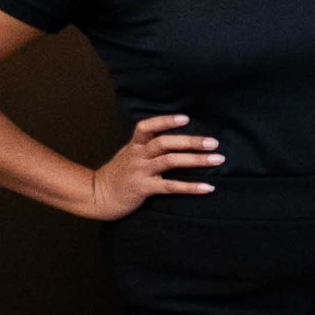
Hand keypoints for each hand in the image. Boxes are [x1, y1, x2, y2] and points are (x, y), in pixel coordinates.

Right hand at [82, 114, 219, 217]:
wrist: (96, 196)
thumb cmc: (118, 174)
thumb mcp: (128, 155)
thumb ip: (146, 146)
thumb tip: (174, 138)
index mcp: (134, 146)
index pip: (146, 127)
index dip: (165, 121)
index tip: (186, 118)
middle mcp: (137, 156)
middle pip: (164, 143)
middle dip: (190, 141)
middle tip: (214, 142)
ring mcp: (139, 172)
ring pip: (170, 161)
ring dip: (196, 160)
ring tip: (217, 159)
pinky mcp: (142, 188)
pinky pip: (170, 186)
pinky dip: (190, 187)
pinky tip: (208, 187)